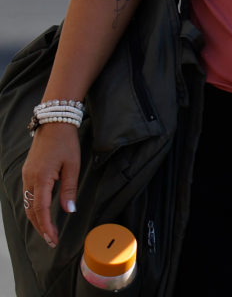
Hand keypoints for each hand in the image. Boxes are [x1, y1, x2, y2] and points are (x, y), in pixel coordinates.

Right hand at [21, 122, 79, 246]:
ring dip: (36, 219)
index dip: (46, 226)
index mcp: (41, 177)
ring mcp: (26, 175)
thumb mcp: (73, 166)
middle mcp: (29, 178)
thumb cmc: (66, 143)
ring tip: (47, 231)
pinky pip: (28, 195)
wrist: (54, 124)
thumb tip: (70, 210)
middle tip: (50, 240)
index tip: (53, 238)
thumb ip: (69, 189)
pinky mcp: (28, 172)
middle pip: (31, 210)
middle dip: (40, 227)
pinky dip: (34, 207)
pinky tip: (41, 213)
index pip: (41, 209)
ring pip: (28, 203)